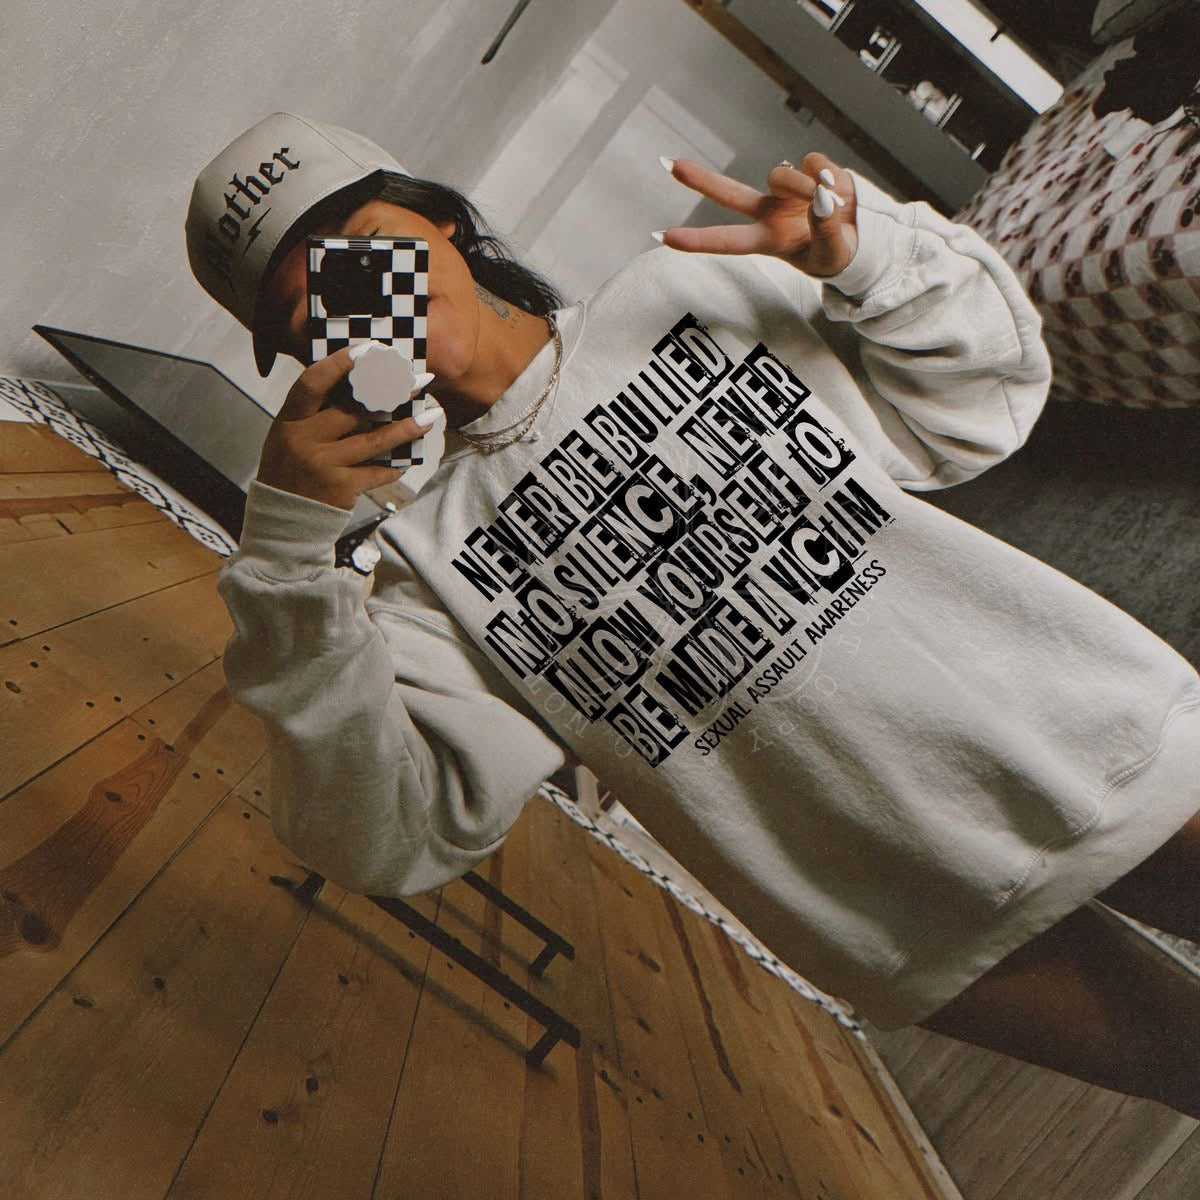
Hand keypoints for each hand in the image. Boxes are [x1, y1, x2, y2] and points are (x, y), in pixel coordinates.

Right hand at [256, 347, 440, 511]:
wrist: (284, 517)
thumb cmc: (292, 468)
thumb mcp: (291, 435)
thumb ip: (316, 412)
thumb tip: (361, 383)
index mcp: (289, 420)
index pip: (313, 382)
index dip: (340, 363)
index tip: (369, 349)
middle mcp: (304, 440)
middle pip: (353, 409)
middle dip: (389, 391)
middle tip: (418, 380)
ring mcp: (324, 465)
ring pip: (374, 440)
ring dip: (406, 427)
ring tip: (431, 416)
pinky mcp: (342, 488)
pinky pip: (377, 471)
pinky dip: (395, 464)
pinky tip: (409, 457)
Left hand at [658, 152, 857, 277]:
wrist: (863, 240)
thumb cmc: (837, 255)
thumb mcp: (831, 253)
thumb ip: (826, 228)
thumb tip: (820, 196)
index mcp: (768, 240)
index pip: (727, 240)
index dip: (696, 240)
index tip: (662, 237)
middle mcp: (770, 212)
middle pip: (730, 193)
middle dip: (701, 179)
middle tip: (669, 164)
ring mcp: (788, 190)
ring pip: (783, 174)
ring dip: (804, 186)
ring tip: (830, 204)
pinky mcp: (810, 171)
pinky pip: (815, 163)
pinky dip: (831, 178)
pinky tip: (839, 193)